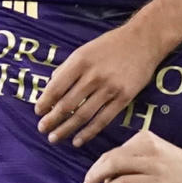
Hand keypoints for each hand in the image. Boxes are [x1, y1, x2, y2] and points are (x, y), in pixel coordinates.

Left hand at [35, 22, 161, 145]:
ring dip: (66, 129)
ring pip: (83, 115)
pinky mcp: (123, 98)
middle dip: (52, 120)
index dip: (45, 102)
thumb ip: (67, 68)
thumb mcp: (84, 50)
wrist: (143, 41)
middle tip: (42, 129)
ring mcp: (110, 88)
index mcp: (80, 61)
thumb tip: (50, 87)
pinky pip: (103, 120)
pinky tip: (78, 140)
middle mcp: (93, 76)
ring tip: (54, 138)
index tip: (38, 112)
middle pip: (68, 104)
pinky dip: (88, 132)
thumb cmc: (110, 45)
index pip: (56, 87)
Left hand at [81, 129, 181, 182]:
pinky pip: (122, 182)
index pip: (113, 151)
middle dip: (93, 173)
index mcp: (145, 139)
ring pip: (112, 167)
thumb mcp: (158, 157)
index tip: (94, 179)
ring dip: (96, 180)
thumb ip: (136, 161)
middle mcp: (146, 147)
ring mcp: (150, 164)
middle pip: (108, 158)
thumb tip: (110, 176)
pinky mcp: (153, 181)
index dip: (98, 166)